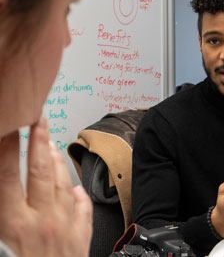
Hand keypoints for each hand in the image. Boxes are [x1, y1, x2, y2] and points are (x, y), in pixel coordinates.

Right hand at [0, 117, 92, 256]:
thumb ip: (6, 213)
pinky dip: (75, 192)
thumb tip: (7, 192)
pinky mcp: (80, 231)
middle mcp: (40, 219)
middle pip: (38, 171)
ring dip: (55, 160)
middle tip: (37, 119)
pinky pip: (80, 204)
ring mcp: (64, 223)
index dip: (7, 149)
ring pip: (60, 181)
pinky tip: (70, 184)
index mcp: (15, 224)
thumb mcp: (2, 240)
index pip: (8, 177)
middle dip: (37, 141)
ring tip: (49, 142)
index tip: (9, 128)